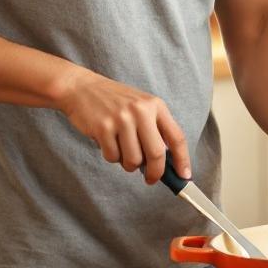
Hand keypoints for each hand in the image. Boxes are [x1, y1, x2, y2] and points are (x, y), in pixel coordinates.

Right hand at [54, 68, 189, 182]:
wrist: (83, 88)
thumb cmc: (115, 102)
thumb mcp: (141, 107)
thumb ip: (155, 129)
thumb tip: (166, 164)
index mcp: (156, 106)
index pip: (176, 137)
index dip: (182, 160)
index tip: (184, 176)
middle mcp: (141, 111)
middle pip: (156, 154)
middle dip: (155, 172)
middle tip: (150, 178)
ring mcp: (122, 119)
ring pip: (133, 160)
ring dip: (128, 164)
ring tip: (122, 150)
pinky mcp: (103, 127)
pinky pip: (113, 157)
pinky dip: (111, 157)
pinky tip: (108, 143)